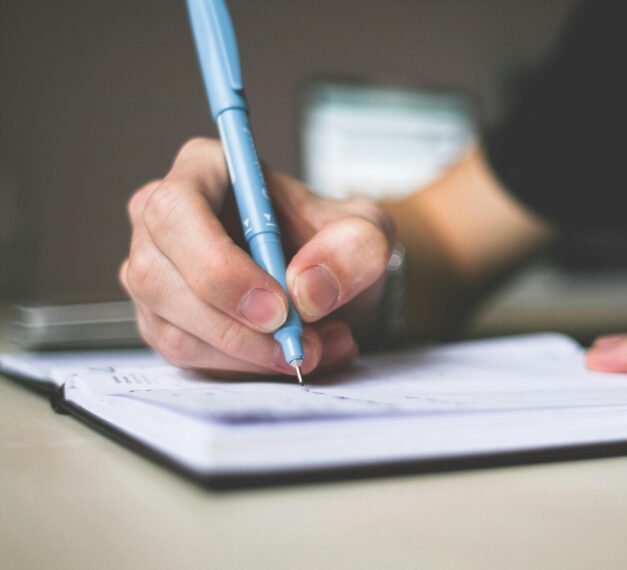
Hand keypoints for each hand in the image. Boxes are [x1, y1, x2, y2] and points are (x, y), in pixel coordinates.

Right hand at [120, 138, 395, 376]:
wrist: (332, 280)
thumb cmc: (336, 242)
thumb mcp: (369, 232)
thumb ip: (354, 248)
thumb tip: (307, 290)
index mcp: (204, 170)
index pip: (176, 211)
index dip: (218, 266)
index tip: (277, 307)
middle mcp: (163, 219)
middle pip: (158, 277)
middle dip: (235, 327)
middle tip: (299, 345)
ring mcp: (155, 273)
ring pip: (173, 329)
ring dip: (248, 355)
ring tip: (315, 348)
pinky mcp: (164, 322)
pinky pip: (188, 358)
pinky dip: (245, 369)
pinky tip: (290, 355)